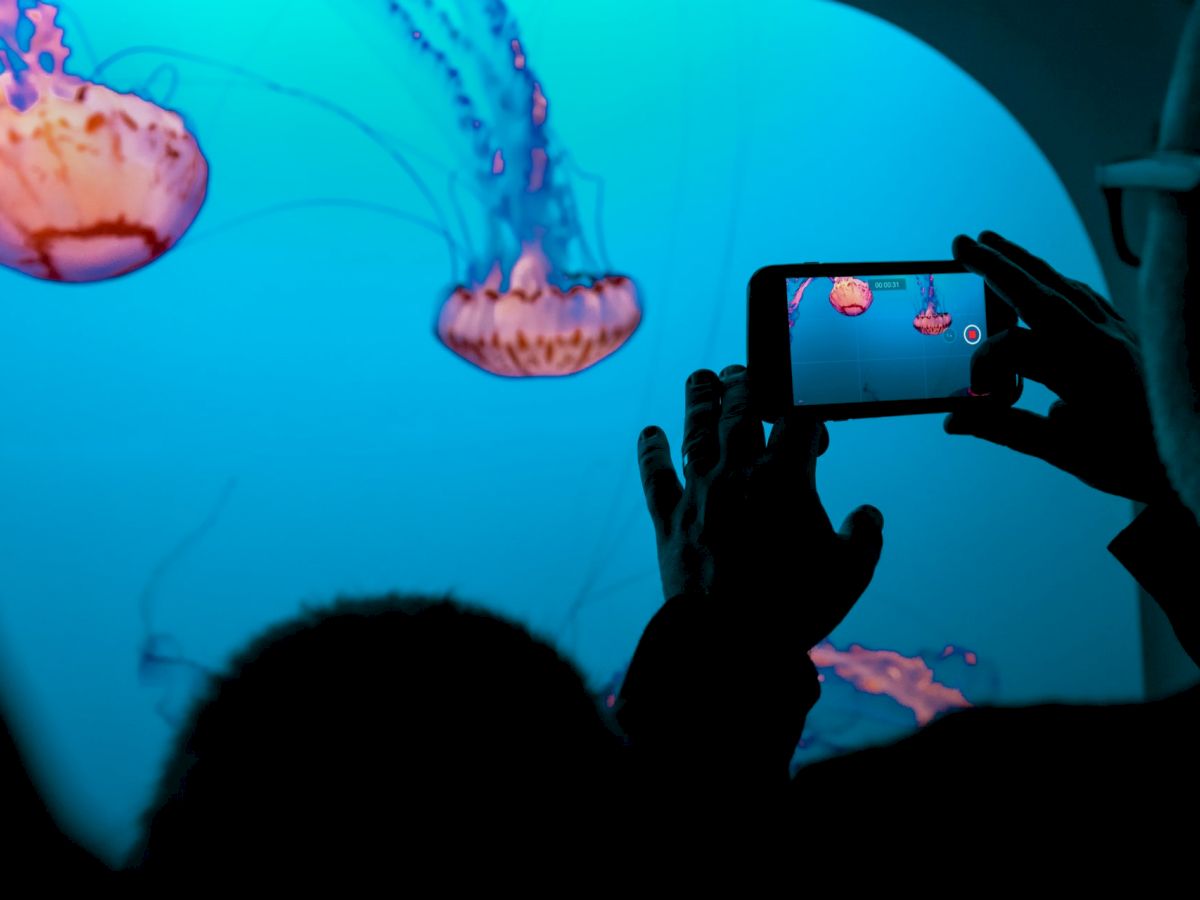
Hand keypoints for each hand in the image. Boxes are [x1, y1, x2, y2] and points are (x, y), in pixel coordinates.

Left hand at [636, 365, 883, 649]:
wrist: (728, 641)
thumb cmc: (794, 606)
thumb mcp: (850, 574)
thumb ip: (865, 537)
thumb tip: (868, 515)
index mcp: (785, 479)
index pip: (799, 423)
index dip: (810, 421)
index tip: (815, 435)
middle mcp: (737, 473)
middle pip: (740, 409)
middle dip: (745, 385)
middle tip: (744, 374)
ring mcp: (699, 493)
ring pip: (696, 430)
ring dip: (698, 399)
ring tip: (700, 378)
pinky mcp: (669, 520)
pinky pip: (656, 476)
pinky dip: (652, 452)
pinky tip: (650, 433)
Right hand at [946, 231, 1173, 504]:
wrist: (1193, 461)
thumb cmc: (1133, 461)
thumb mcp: (1064, 452)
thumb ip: (1005, 429)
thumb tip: (954, 420)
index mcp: (1085, 368)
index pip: (1015, 346)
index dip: (982, 367)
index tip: (970, 401)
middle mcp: (1104, 340)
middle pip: (1041, 290)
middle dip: (997, 264)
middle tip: (961, 242)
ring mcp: (1120, 333)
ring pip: (1066, 285)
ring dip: (1026, 263)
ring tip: (992, 244)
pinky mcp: (1129, 336)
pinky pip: (1088, 296)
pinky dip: (1058, 282)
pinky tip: (1043, 279)